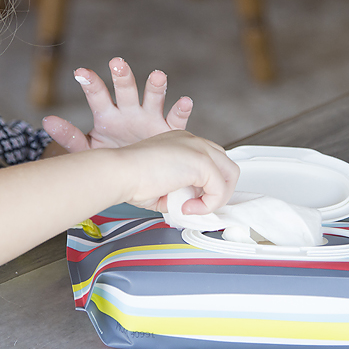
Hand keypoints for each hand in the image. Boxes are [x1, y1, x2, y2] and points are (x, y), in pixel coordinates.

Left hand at [42, 57, 192, 152]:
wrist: (138, 176)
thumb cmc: (111, 158)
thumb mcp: (88, 150)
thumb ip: (69, 136)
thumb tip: (45, 120)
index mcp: (108, 115)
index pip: (97, 96)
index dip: (90, 84)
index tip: (80, 72)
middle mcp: (129, 112)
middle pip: (126, 90)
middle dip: (122, 76)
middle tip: (117, 63)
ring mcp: (150, 118)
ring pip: (153, 98)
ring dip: (155, 87)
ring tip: (157, 76)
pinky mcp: (168, 131)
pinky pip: (176, 119)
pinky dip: (180, 110)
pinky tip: (184, 101)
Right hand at [113, 130, 239, 214]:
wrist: (119, 172)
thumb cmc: (129, 178)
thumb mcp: (162, 186)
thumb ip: (180, 193)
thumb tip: (190, 206)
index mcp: (181, 142)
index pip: (210, 160)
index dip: (206, 184)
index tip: (192, 200)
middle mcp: (192, 141)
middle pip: (225, 164)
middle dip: (217, 190)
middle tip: (198, 206)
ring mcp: (198, 148)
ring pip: (230, 174)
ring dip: (216, 197)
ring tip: (193, 208)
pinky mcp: (201, 161)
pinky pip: (219, 188)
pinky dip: (208, 204)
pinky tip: (187, 207)